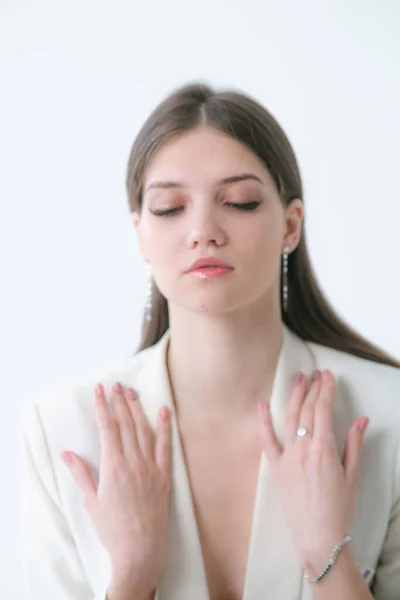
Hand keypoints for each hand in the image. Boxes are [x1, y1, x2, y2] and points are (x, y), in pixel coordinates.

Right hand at [60, 382, 170, 596]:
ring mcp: (151, 467)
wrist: (140, 549)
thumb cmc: (112, 528)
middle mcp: (133, 462)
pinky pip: (165, 446)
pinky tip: (165, 411)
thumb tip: (67, 454)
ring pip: (144, 430)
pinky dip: (165, 427)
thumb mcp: (91, 502)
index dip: (103, 407)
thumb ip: (80, 474)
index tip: (100, 390)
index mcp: (113, 467)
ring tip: (132, 392)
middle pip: (126, 424)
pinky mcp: (164, 476)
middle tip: (115, 384)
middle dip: (119, 402)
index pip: (107, 428)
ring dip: (138, 409)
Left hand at [258, 369, 368, 574]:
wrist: (318, 538)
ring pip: (288, 419)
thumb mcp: (352, 475)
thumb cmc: (339, 509)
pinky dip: (263, 421)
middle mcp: (303, 449)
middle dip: (311, 388)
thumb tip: (361, 419)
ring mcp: (286, 458)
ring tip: (297, 379)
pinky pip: (266, 440)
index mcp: (324, 450)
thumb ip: (354, 444)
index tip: (328, 376)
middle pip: (306, 410)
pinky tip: (261, 405)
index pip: (323, 410)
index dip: (325, 389)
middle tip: (315, 373)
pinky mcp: (275, 468)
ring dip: (293, 396)